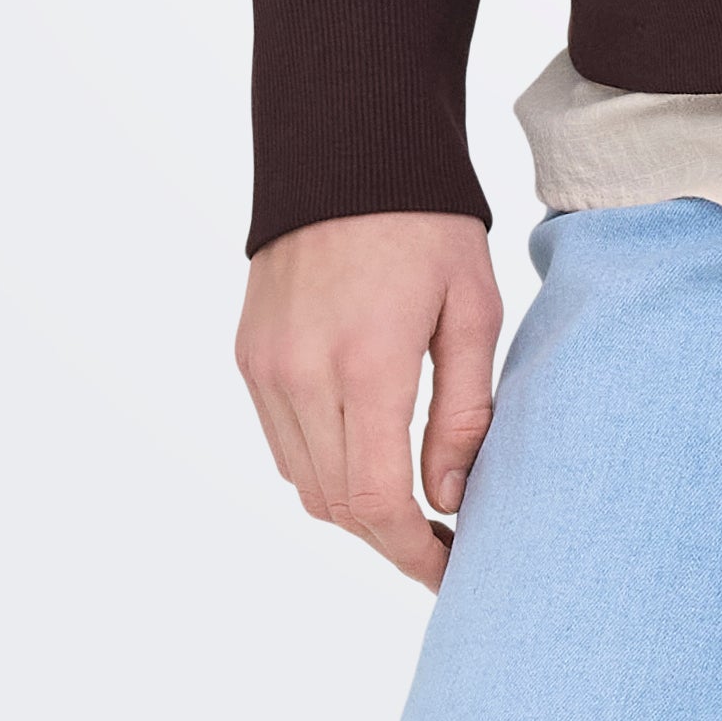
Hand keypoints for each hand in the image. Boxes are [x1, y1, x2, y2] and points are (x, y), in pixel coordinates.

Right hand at [235, 209, 500, 588]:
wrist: (348, 150)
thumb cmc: (427, 224)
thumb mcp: (471, 309)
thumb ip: (463, 411)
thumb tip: (449, 499)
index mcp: (366, 364)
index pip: (379, 502)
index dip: (414, 552)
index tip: (450, 570)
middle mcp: (301, 375)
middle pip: (338, 507)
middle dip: (390, 540)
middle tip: (441, 544)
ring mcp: (266, 368)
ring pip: (304, 484)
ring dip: (354, 509)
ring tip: (409, 504)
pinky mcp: (249, 356)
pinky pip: (282, 443)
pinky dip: (320, 467)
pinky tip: (365, 454)